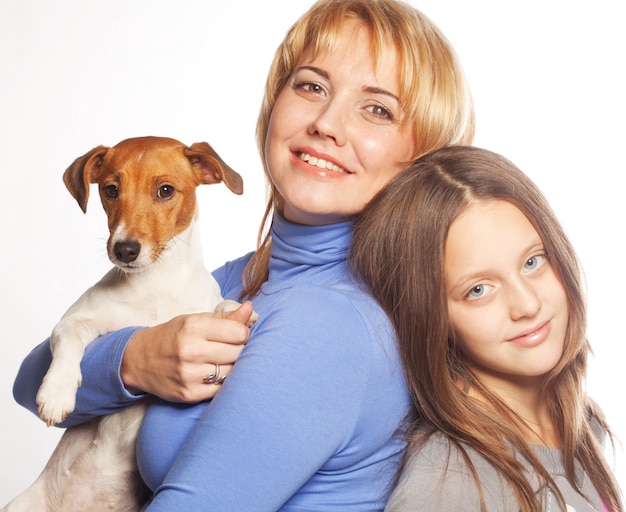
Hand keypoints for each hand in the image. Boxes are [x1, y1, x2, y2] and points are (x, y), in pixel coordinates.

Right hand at [120, 301, 253, 401]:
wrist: (138, 360)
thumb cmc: (172, 336)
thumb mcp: (195, 320)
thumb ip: (225, 317)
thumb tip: (250, 309)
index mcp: (193, 327)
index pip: (239, 332)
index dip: (243, 333)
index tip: (237, 334)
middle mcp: (191, 350)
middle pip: (238, 353)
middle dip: (239, 350)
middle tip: (229, 348)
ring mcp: (189, 374)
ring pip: (232, 372)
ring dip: (232, 367)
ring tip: (221, 361)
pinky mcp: (189, 394)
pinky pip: (220, 389)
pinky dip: (221, 382)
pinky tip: (212, 374)